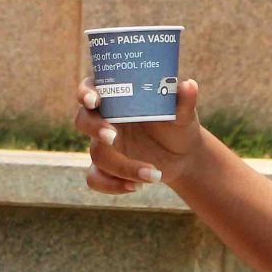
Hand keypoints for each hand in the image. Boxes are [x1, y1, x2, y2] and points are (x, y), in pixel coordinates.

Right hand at [73, 75, 205, 194]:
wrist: (183, 155)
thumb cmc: (179, 125)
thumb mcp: (184, 113)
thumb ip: (184, 100)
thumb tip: (189, 85)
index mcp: (118, 98)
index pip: (91, 87)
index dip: (86, 92)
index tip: (95, 100)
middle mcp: (106, 119)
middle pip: (82, 119)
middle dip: (94, 127)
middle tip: (113, 136)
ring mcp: (103, 145)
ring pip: (96, 154)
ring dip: (122, 166)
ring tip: (154, 174)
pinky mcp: (106, 169)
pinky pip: (94, 178)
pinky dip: (112, 186)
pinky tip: (136, 186)